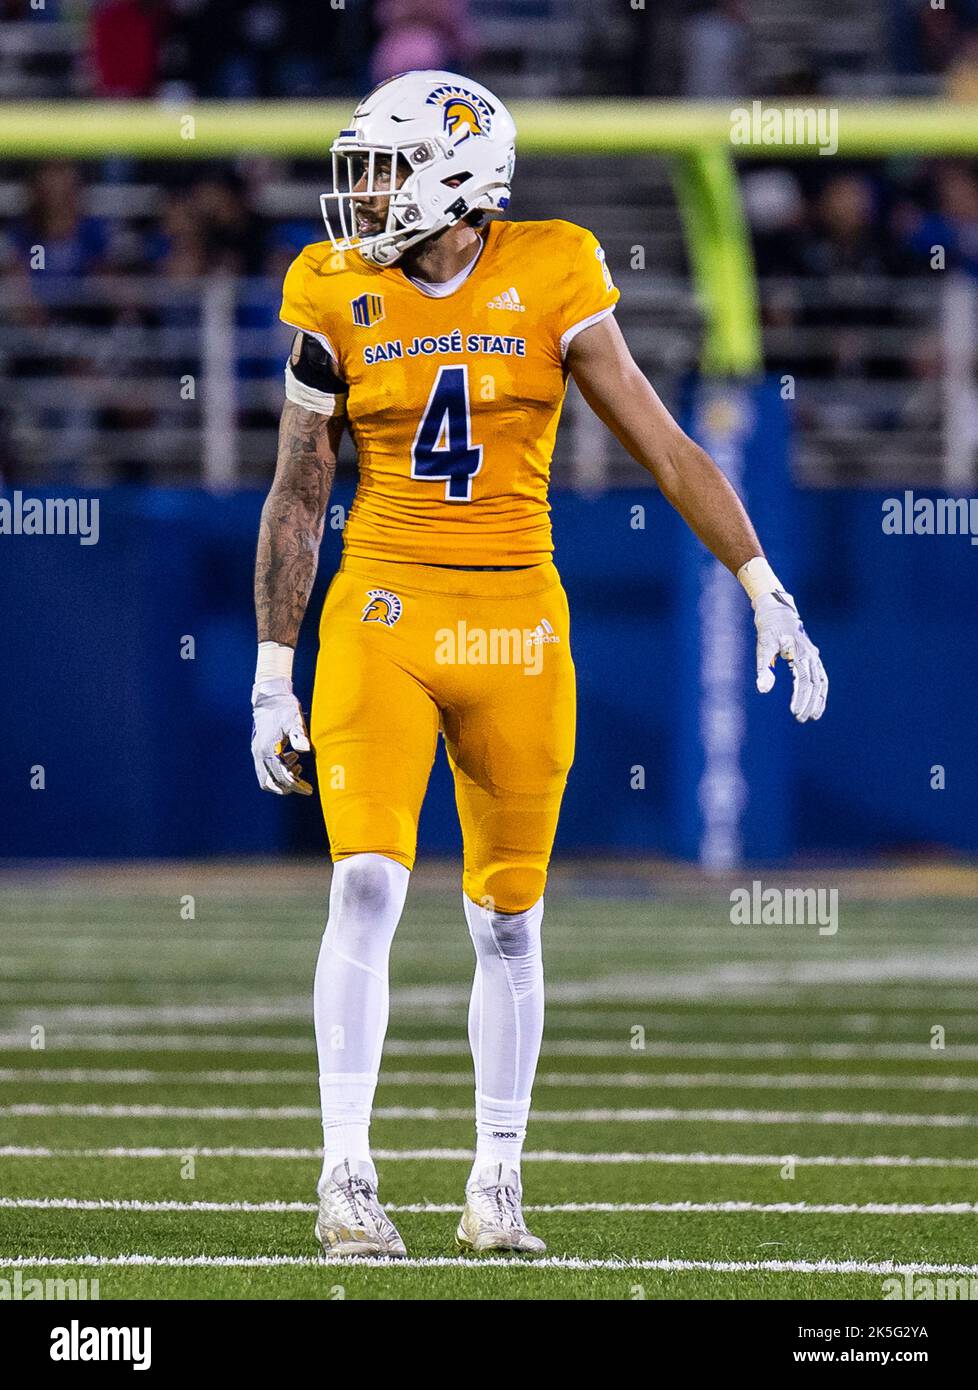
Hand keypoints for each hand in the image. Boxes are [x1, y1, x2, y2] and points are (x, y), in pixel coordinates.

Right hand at [251, 677, 313, 793]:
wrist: (269, 696)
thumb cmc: (284, 707)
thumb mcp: (294, 719)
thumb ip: (299, 735)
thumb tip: (306, 749)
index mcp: (268, 749)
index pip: (282, 776)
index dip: (296, 786)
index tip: (309, 790)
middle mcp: (260, 754)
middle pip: (271, 783)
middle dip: (288, 787)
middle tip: (304, 786)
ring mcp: (257, 752)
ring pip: (267, 778)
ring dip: (283, 779)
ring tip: (299, 767)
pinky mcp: (259, 749)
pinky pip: (266, 769)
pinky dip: (279, 770)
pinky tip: (293, 759)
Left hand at [752, 590, 827, 722]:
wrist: (776, 609)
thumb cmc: (768, 628)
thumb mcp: (762, 646)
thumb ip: (763, 668)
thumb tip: (763, 690)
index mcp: (800, 653)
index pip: (804, 681)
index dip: (801, 698)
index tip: (795, 713)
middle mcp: (811, 654)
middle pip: (815, 684)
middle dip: (810, 703)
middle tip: (801, 719)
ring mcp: (813, 655)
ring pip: (821, 681)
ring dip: (818, 699)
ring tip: (813, 716)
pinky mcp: (811, 655)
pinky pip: (820, 675)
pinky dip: (819, 690)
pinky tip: (816, 701)